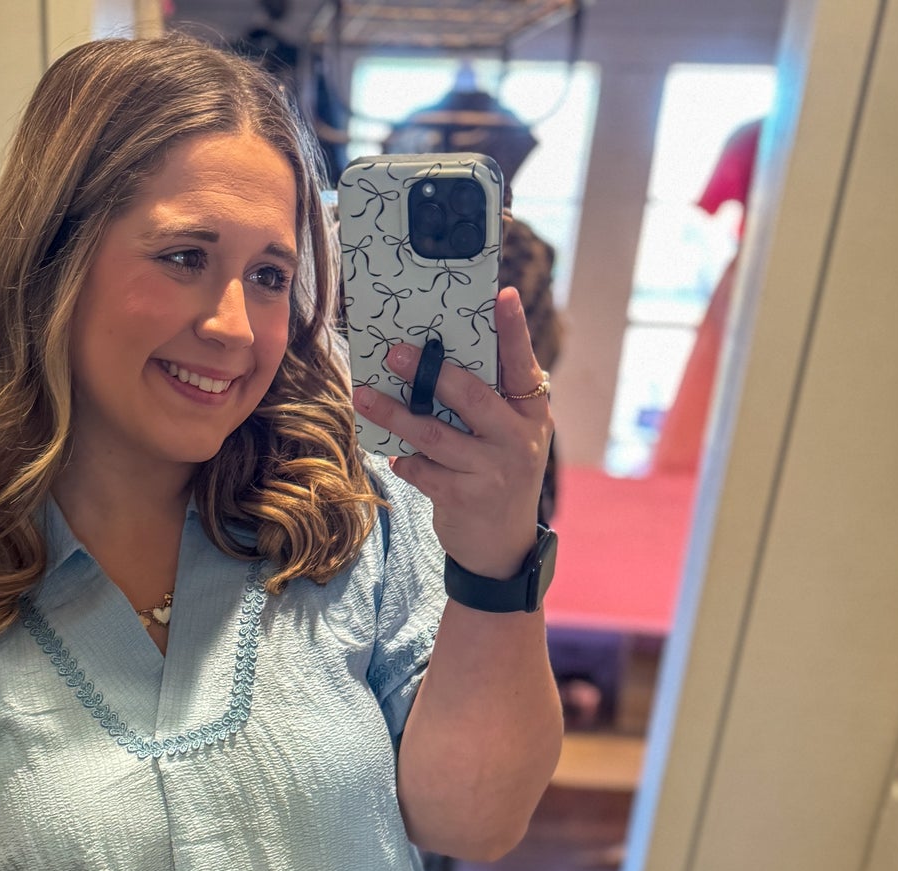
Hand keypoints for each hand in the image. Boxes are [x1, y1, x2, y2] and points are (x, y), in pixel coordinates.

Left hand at [352, 286, 552, 579]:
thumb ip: (492, 402)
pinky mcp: (463, 499)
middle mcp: (518, 440)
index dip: (514, 331)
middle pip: (470, 396)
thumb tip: (440, 361)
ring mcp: (492, 471)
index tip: (502, 296)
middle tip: (395, 354)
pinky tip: (392, 454)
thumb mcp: (511, 437)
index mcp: (532, 414)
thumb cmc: (500, 476)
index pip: (523, 365)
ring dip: (394, 414)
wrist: (503, 548)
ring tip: (364, 397)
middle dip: (430, 372)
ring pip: (434, 434)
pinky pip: (421, 470)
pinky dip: (403, 460)